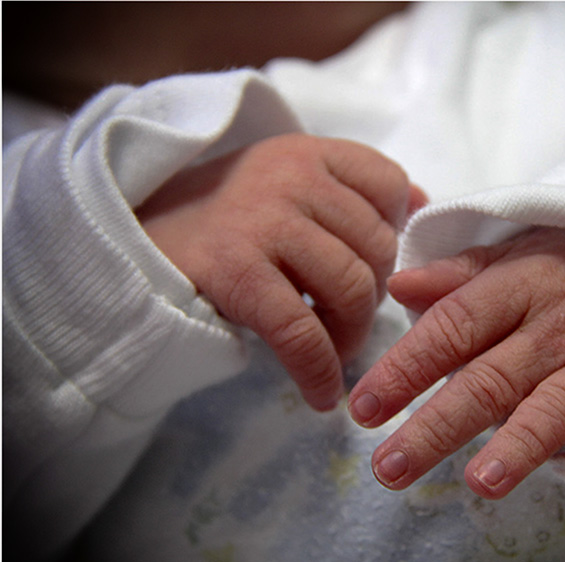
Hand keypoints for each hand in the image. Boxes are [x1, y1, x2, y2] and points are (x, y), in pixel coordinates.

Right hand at [137, 133, 425, 410]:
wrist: (132, 239)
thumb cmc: (221, 220)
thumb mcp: (283, 182)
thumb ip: (345, 191)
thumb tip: (420, 206)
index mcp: (308, 153)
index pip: (389, 182)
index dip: (396, 231)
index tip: (376, 265)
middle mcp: (291, 178)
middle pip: (377, 247)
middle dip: (375, 298)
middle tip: (350, 322)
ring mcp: (262, 221)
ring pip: (351, 287)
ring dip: (352, 335)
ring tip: (335, 352)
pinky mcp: (236, 271)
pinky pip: (303, 332)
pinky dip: (320, 372)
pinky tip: (321, 394)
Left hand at [348, 227, 564, 498]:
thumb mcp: (514, 253)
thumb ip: (457, 275)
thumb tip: (397, 287)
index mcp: (513, 287)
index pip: (450, 328)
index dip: (404, 368)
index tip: (362, 409)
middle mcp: (548, 326)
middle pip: (486, 380)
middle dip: (436, 428)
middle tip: (390, 469)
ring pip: (549, 403)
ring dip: (517, 443)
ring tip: (479, 482)